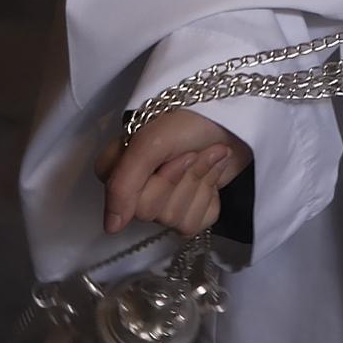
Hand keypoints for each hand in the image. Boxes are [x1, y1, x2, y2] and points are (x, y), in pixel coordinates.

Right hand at [97, 107, 246, 235]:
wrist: (231, 115)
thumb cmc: (187, 121)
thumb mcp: (149, 144)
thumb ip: (123, 185)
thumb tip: (111, 228)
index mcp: (117, 173)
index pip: (132, 205)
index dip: (162, 180)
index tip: (173, 154)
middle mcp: (137, 192)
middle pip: (154, 214)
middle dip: (184, 179)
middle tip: (193, 152)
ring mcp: (165, 202)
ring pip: (177, 220)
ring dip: (201, 182)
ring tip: (209, 156)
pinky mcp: (193, 210)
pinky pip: (198, 223)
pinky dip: (212, 194)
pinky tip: (215, 172)